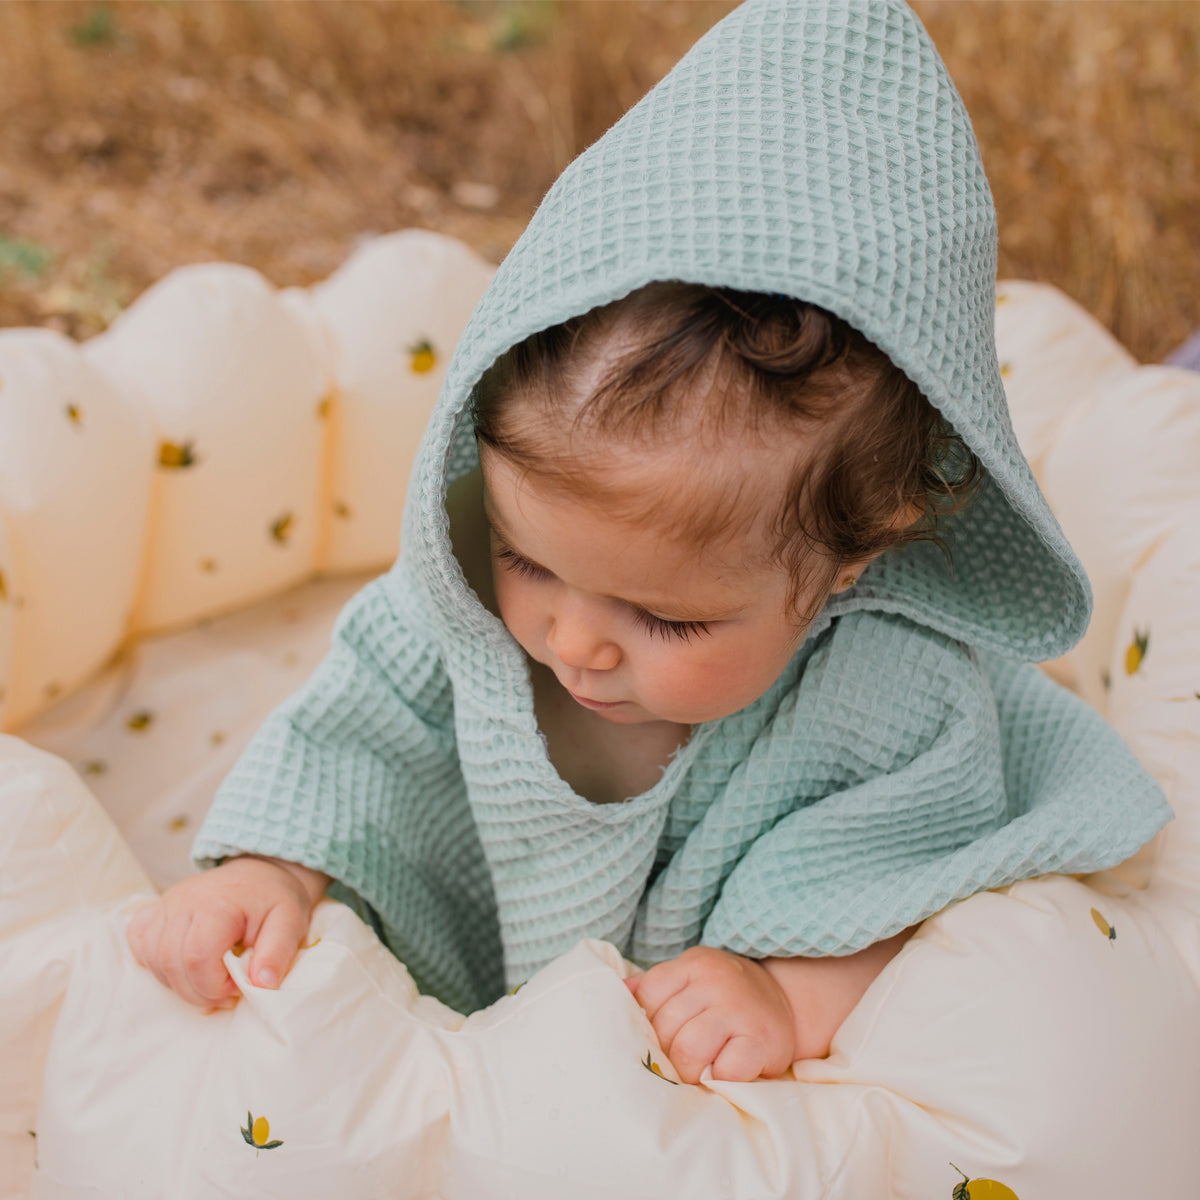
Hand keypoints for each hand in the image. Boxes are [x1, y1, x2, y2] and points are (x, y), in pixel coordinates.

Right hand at [126, 855, 328, 1011]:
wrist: (260, 871)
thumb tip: (262, 985)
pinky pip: (139, 942)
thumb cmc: (274, 898)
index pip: (198, 959)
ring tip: (209, 980)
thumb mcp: (290, 921)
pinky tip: (182, 965)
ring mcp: (166, 904)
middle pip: (171, 963)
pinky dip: (156, 962)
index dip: (214, 986)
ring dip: (178, 982)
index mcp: (218, 904)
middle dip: (198, 991)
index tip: (239, 988)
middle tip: (226, 992)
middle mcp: (184, 901)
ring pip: (154, 958)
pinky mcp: (156, 909)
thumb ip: (278, 953)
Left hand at [624, 945, 795, 1082]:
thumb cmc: (726, 997)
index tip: (657, 1038)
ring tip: (695, 1074)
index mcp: (693, 964)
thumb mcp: (692, 978)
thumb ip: (657, 986)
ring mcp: (739, 1009)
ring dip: (688, 1072)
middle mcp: (715, 981)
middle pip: (666, 1026)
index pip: (648, 994)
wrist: (787, 1002)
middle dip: (666, 1053)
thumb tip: (618, 993)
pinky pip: (726, 1069)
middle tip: (676, 1063)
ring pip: (690, 1050)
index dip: (647, 1023)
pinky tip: (724, 1073)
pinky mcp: (761, 1039)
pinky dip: (720, 1079)